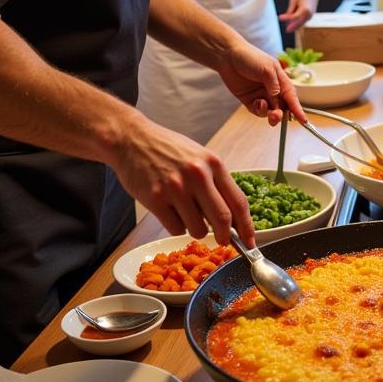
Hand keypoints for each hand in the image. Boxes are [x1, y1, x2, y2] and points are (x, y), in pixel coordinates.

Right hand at [111, 116, 256, 246]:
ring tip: (185, 211)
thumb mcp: (200, 157)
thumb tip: (232, 217)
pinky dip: (176, 226)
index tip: (250, 241)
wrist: (132, 139)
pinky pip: (175, 229)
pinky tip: (169, 210)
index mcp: (213, 164)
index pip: (238, 201)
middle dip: (226, 236)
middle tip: (223, 241)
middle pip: (222, 219)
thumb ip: (216, 182)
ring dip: (195, 228)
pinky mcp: (155, 199)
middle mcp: (198, 175)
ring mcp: (176, 188)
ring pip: (198, 229)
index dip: (247, 226)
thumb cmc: (168, 149)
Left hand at [217, 39, 306, 125]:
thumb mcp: (266, 68)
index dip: (298, 109)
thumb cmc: (250, 57)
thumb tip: (278, 97)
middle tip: (276, 116)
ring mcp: (262, 96)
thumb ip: (274, 84)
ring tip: (261, 104)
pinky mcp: (250, 100)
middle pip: (282, 108)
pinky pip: (257, 111)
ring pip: (270, 112)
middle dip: (281, 114)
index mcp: (281, 81)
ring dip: (268, 113)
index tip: (303, 120)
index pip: (292, 98)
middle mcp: (273, 90)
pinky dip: (258, 110)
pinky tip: (256, 102)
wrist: (228, 56)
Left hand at [279, 0, 319, 32]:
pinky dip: (298, 23)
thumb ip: (290, 11)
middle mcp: (309, 13)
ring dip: (295, 25)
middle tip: (286, 30)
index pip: (294, 17)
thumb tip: (287, 20)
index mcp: (305, 9)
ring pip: (302, 23)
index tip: (279, 17)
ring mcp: (311, 15)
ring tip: (289, 27)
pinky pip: (303, 21)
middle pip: (299, 23)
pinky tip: (293, 24)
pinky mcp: (311, 16)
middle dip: (292, 27)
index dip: (286, 18)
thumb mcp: (294, 1)